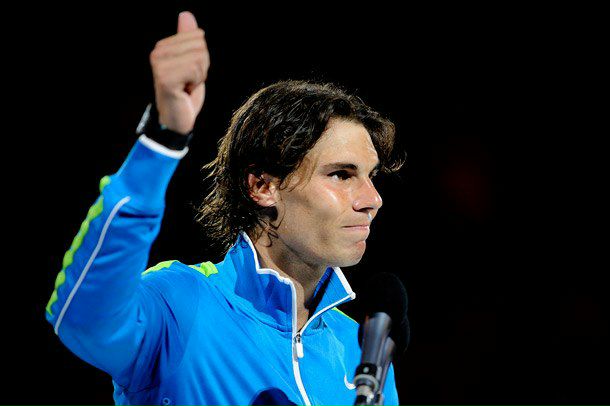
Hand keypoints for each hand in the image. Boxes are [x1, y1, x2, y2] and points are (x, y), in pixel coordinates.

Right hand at [149, 11, 209, 134]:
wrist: (175, 119)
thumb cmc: (184, 91)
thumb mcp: (190, 62)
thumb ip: (187, 39)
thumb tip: (186, 14)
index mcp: (163, 46)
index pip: (199, 37)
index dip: (202, 58)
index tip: (189, 72)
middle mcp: (157, 52)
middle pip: (200, 46)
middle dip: (202, 66)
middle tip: (189, 81)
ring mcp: (159, 65)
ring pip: (199, 58)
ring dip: (199, 76)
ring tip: (186, 86)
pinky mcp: (165, 78)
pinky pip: (195, 69)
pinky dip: (196, 83)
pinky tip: (184, 91)